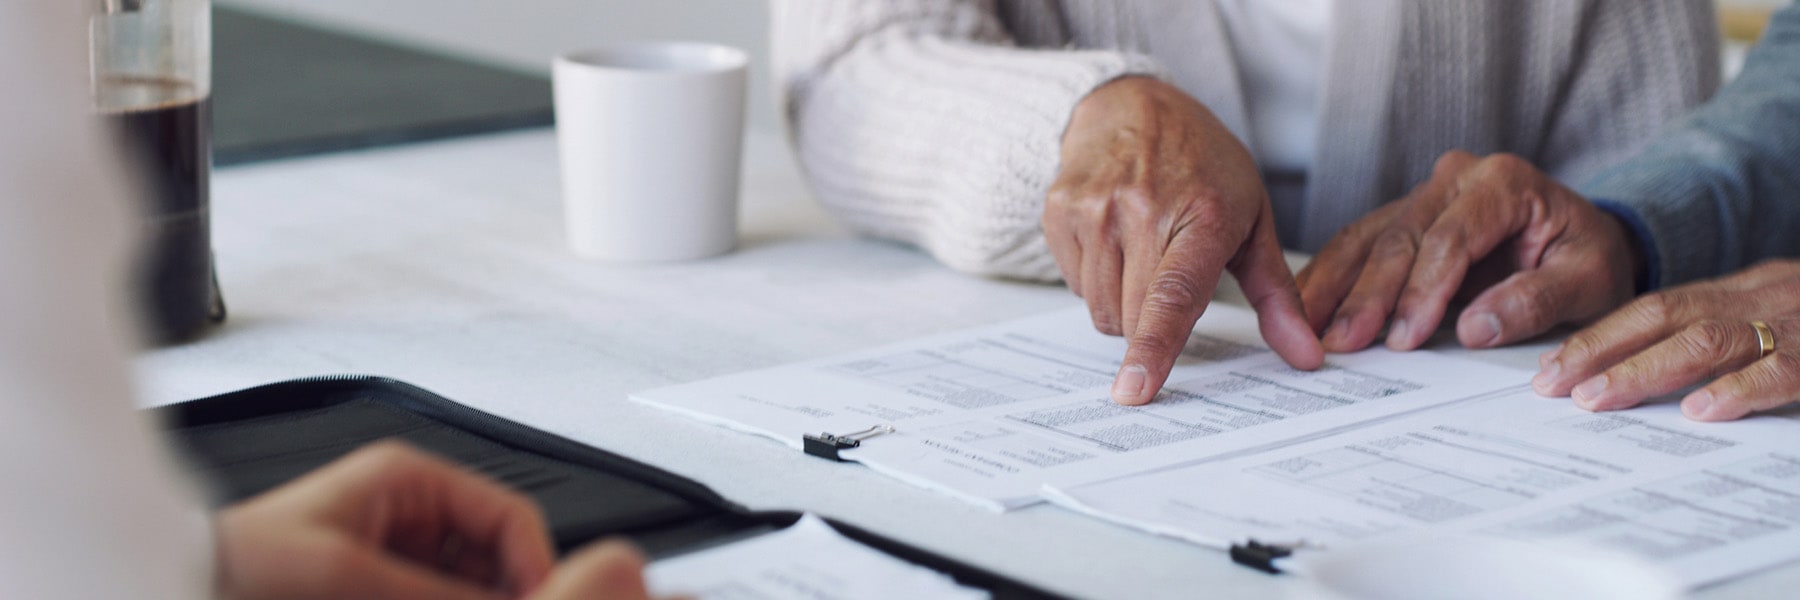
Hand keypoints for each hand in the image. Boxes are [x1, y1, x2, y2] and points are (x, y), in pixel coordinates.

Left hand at [216, 441, 649, 599]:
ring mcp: (402, 556)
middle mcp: (415, 513)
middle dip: (503, 594)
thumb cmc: (244, 562)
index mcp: (411, 480)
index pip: (510, 518)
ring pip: (474, 588)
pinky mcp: (386, 591)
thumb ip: (437, 594)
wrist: (178, 586)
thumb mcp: (347, 573)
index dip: (535, 567)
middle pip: (498, 561)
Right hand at [1045, 76, 1321, 404]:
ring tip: (1141, 257)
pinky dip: (1095, 281)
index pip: (1171, 295)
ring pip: (1099, 310)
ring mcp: (1094, 209)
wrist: (1134, 107)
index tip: (1135, 390)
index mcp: (1201, 216)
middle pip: (1132, 317)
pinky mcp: (1059, 211)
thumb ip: (1278, 297)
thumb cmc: (1202, 167)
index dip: (1153, 347)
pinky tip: (1112, 242)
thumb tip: (1306, 357)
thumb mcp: (1253, 221)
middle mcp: (1141, 210)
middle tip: (1170, 276)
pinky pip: (1074, 285)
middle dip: (1152, 323)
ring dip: (1122, 306)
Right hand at [1297, 151, 1641, 351]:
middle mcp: (1456, 178)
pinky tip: (1306, 306)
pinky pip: (1358, 244)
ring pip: (1367, 238)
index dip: (1423, 291)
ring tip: (1307, 328)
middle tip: (1342, 341)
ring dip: (1335, 286)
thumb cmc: (1590, 258)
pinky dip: (1331, 277)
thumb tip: (1475, 328)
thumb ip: (1535, 300)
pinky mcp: (1405, 217)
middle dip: (1368, 295)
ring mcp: (1426, 194)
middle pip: (1399, 237)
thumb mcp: (1589, 281)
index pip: (1450, 239)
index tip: (1405, 337)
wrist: (1585, 240)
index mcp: (1503, 182)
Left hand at [1533, 260, 1799, 420]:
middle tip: (1551, 383)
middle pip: (1664, 315)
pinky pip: (1781, 367)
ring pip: (1706, 339)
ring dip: (1644, 368)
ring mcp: (1791, 323)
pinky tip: (1698, 410)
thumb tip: (1655, 380)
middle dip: (1600, 348)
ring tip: (1596, 397)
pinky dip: (1738, 388)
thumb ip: (1726, 343)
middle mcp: (1760, 299)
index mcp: (1743, 292)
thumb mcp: (1780, 321)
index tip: (1552, 366)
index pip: (1657, 309)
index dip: (1601, 336)